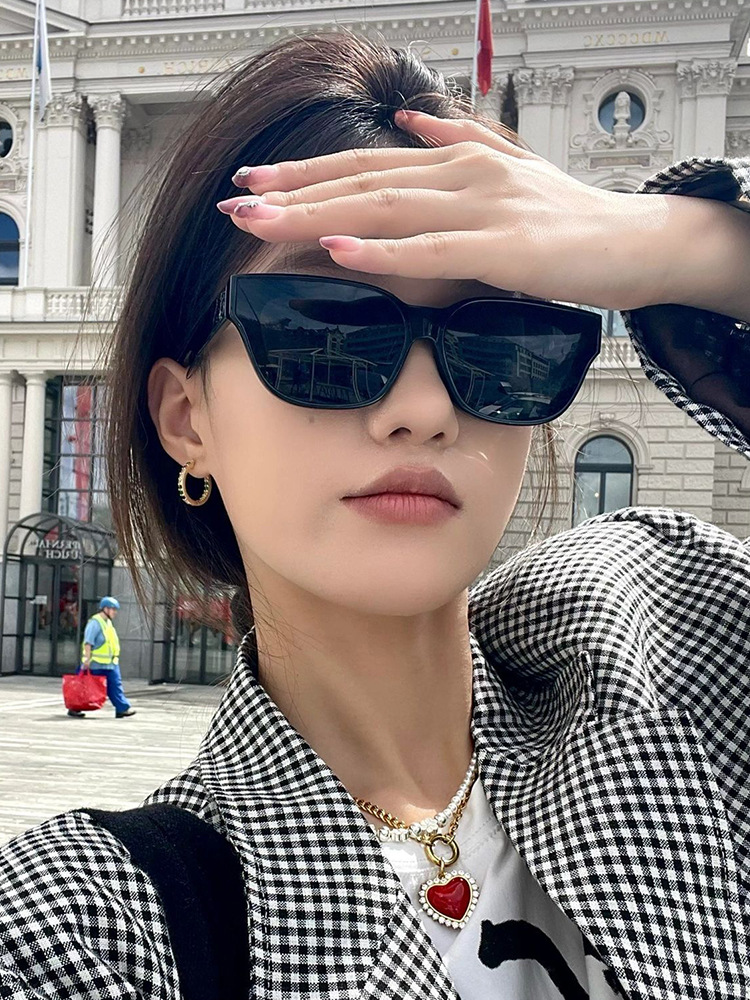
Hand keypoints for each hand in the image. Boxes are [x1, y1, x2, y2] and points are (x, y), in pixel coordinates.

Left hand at [215, 110, 685, 311]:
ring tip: (262, 219)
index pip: (365, 165)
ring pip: (385, 209)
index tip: (255, 180)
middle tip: (235, 199)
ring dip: (317, 215)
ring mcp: (481, 208)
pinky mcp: (505, 248)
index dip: (307, 173)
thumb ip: (458, 143)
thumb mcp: (508, 169)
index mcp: (454, 163)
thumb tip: (413, 121)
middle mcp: (460, 175)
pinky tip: (339, 250)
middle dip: (293, 192)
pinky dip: (385, 251)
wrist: (634, 241)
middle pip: (361, 182)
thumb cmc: (568, 216)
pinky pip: (434, 251)